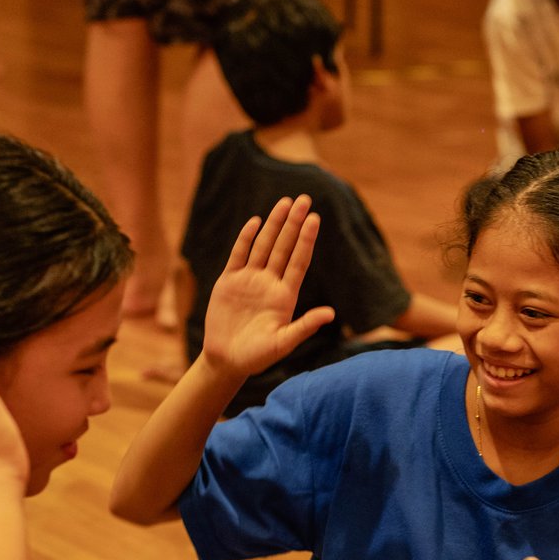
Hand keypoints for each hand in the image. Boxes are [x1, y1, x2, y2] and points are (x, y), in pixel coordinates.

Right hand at [200, 195, 333, 378]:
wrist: (227, 360)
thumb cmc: (258, 356)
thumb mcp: (283, 343)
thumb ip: (305, 327)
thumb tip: (331, 314)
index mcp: (285, 296)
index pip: (299, 261)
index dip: (306, 240)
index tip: (315, 219)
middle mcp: (269, 283)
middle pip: (284, 247)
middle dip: (293, 223)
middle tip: (304, 199)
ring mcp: (249, 280)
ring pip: (264, 246)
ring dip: (274, 225)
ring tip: (285, 202)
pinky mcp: (229, 281)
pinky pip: (239, 255)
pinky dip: (246, 238)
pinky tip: (256, 222)